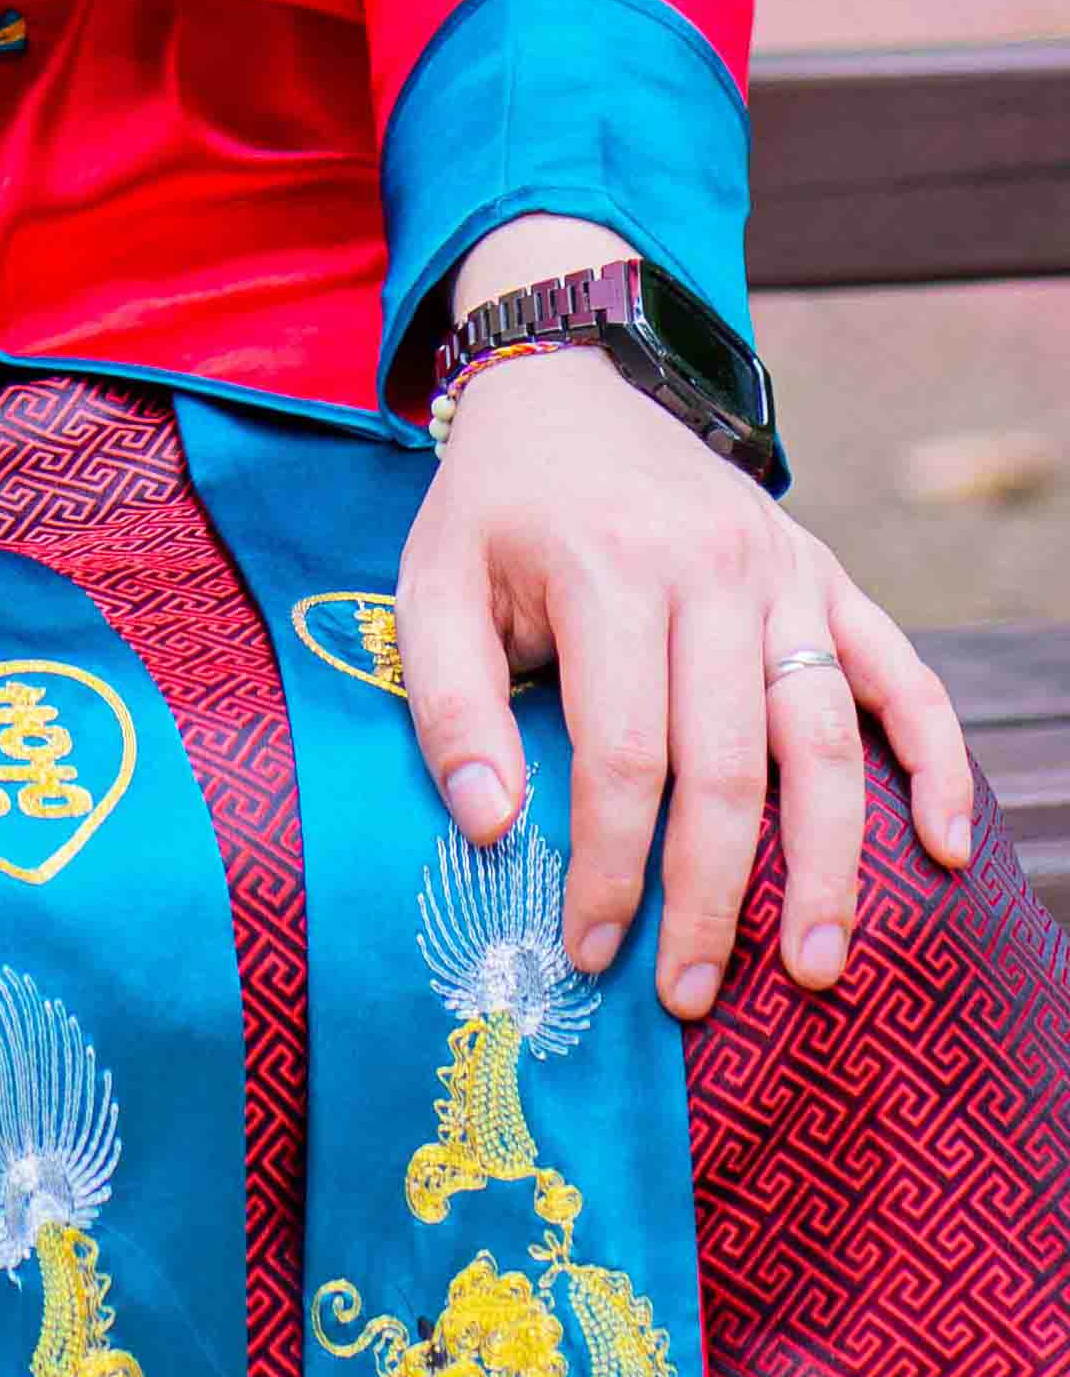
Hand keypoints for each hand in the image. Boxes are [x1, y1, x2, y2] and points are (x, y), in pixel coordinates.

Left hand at [403, 346, 975, 1016]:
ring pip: (825, 737)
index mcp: (610, 570)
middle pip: (731, 764)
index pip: (625, 754)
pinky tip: (943, 844)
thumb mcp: (432, 583)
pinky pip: (900, 672)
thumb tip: (493, 826)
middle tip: (693, 993)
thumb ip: (449, 703)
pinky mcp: (826, 575)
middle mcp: (713, 571)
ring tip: (817, 965)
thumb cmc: (496, 506)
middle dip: (713, 896)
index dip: (612, 865)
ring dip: (828, 863)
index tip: (593, 949)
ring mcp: (783, 572)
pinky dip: (935, 758)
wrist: (570, 383)